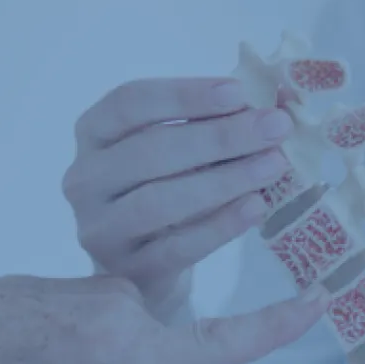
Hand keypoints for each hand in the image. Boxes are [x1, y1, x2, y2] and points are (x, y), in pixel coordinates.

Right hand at [63, 77, 293, 316]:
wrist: (144, 264)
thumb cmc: (166, 187)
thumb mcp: (184, 147)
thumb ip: (219, 119)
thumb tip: (279, 99)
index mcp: (93, 133)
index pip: (130, 101)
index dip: (185, 95)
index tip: (239, 92)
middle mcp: (85, 178)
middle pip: (149, 149)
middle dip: (219, 136)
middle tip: (275, 128)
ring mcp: (99, 228)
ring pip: (159, 200)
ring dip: (223, 179)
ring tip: (274, 165)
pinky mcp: (125, 270)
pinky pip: (176, 246)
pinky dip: (220, 225)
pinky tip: (256, 207)